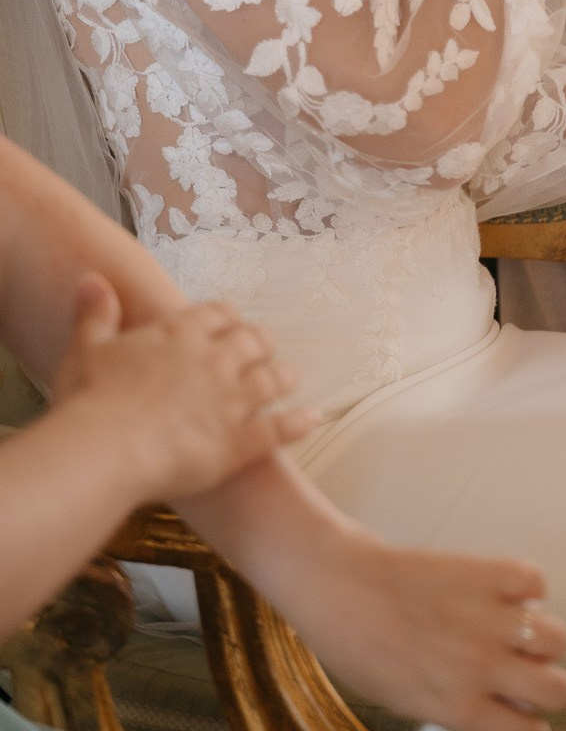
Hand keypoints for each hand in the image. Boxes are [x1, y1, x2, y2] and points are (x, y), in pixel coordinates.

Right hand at [53, 276, 317, 501]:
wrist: (104, 451)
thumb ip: (95, 313)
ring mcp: (233, 400)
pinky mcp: (240, 442)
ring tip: (289, 378)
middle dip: (259, 343)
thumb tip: (93, 279)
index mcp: (182, 332)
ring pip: (273, 379)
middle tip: (262, 350)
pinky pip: (280, 428)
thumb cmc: (91, 401)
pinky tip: (314, 417)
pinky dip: (300, 421)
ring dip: (283, 376)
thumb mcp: (86, 349)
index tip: (230, 324)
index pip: (218, 314)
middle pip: (253, 341)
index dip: (227, 319)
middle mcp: (216, 359)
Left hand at [288, 532, 565, 730]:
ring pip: (558, 637)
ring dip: (543, 638)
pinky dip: (528, 587)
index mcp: (457, 706)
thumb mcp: (404, 702)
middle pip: (560, 690)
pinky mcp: (485, 573)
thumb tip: (496, 705)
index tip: (521, 719)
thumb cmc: (360, 650)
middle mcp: (480, 665)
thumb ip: (454, 708)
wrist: (340, 588)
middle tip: (523, 675)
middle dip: (549, 688)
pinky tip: (504, 593)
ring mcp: (486, 617)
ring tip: (516, 631)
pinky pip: (536, 580)